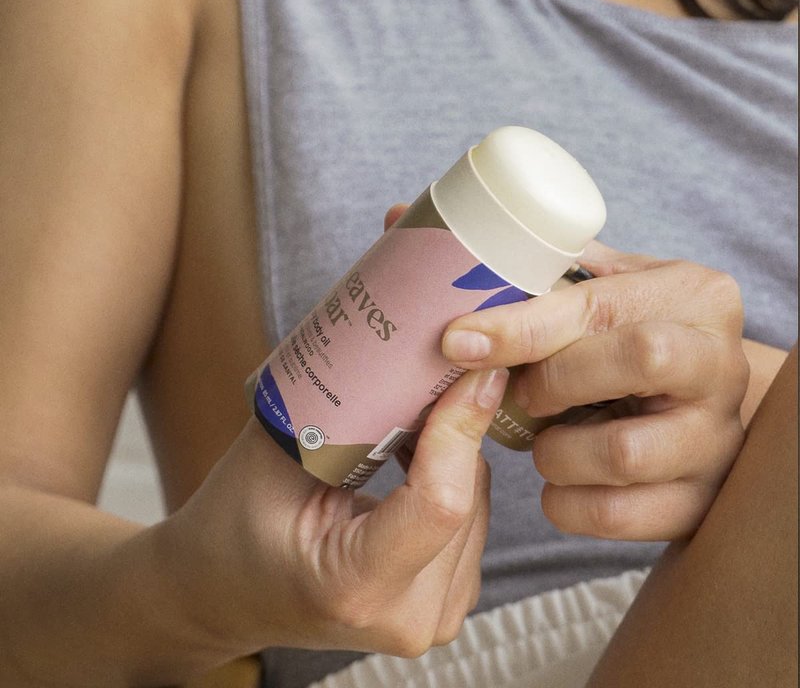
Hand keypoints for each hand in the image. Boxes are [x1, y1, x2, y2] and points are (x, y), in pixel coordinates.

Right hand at [158, 365, 506, 658]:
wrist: (224, 593)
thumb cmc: (234, 524)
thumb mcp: (272, 455)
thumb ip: (341, 407)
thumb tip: (415, 347)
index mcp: (355, 585)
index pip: (441, 503)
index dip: (461, 426)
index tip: (471, 366)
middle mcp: (408, 619)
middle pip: (466, 495)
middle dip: (455, 424)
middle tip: (430, 371)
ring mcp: (432, 619)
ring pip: (478, 500)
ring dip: (455, 447)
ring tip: (407, 417)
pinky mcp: (445, 602)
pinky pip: (472, 516)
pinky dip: (451, 473)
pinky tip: (413, 452)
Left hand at [441, 241, 749, 540]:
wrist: (692, 406)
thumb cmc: (622, 337)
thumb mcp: (596, 287)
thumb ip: (525, 263)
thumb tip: (400, 219)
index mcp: (693, 295)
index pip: (599, 304)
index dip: (522, 325)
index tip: (457, 341)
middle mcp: (719, 363)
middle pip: (635, 362)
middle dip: (554, 381)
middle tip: (523, 393)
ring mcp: (716, 438)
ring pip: (624, 452)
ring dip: (556, 450)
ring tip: (544, 439)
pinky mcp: (700, 501)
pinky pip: (620, 516)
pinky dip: (568, 503)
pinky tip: (560, 482)